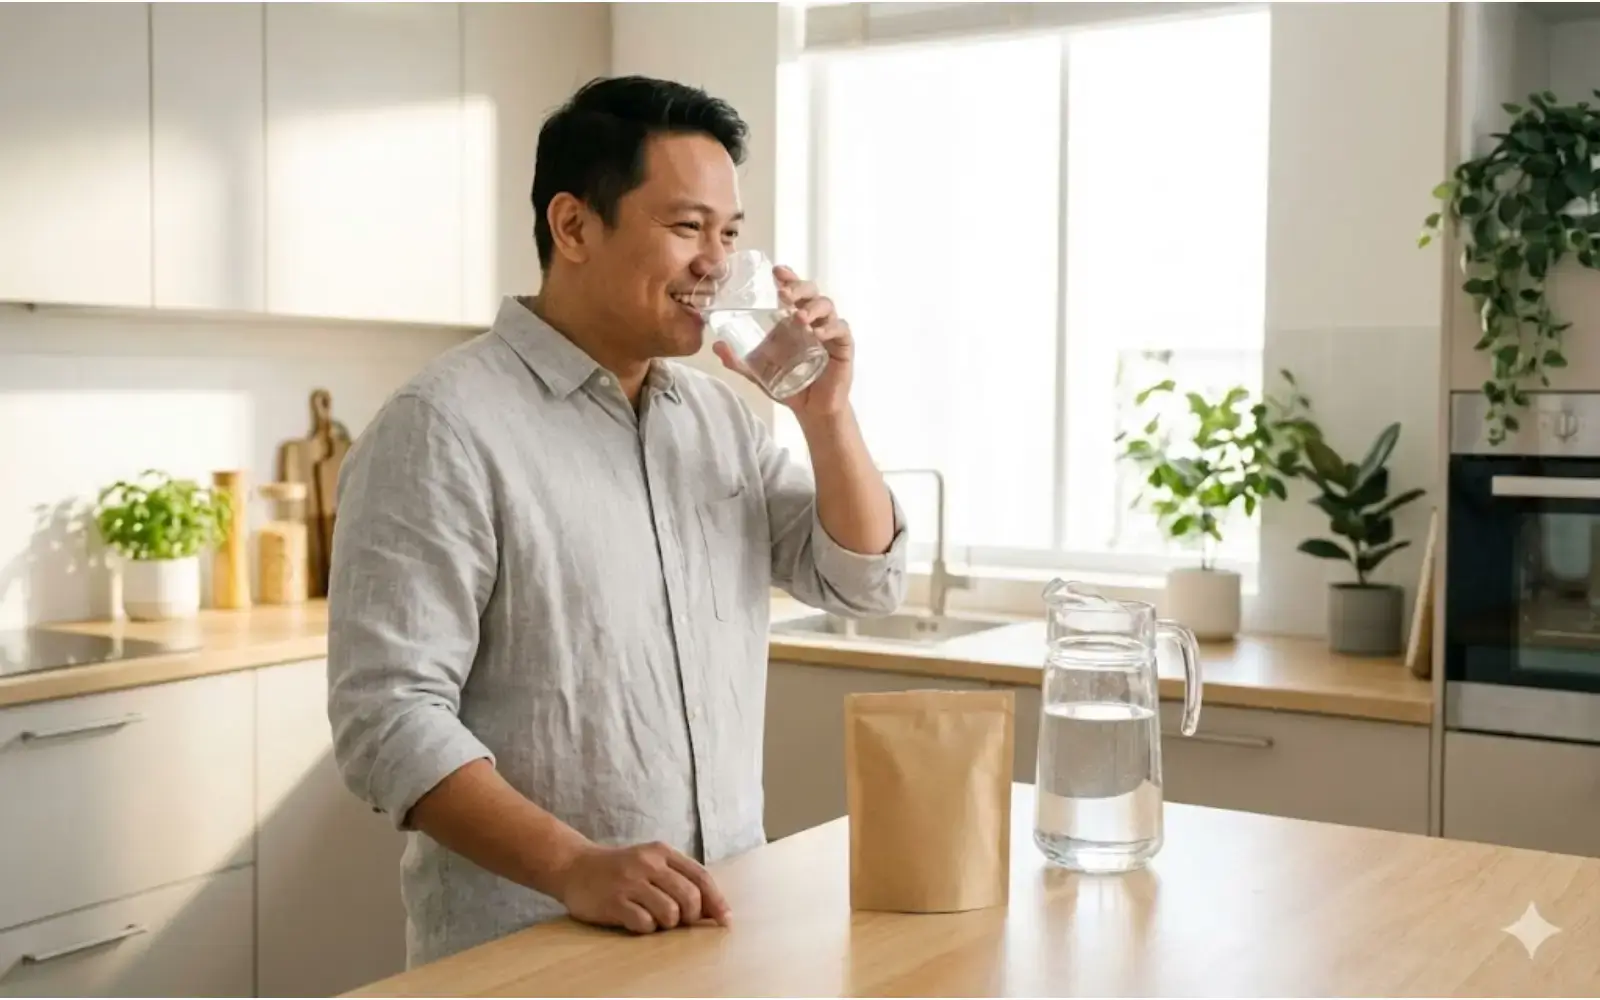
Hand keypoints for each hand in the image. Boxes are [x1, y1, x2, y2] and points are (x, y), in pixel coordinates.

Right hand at [553, 841, 732, 933]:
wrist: (574, 866)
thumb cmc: (620, 869)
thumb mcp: (651, 862)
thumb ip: (679, 878)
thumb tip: (713, 909)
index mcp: (662, 852)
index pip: (700, 877)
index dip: (716, 901)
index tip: (725, 920)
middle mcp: (648, 864)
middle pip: (690, 898)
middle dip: (691, 916)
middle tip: (679, 920)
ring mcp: (630, 882)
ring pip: (670, 913)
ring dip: (667, 923)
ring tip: (653, 917)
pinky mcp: (614, 901)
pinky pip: (645, 924)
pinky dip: (646, 928)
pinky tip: (635, 920)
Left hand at [712, 265, 852, 420]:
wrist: (812, 409)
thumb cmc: (789, 385)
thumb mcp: (758, 372)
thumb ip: (738, 361)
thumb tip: (715, 345)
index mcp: (793, 318)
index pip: (793, 290)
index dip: (787, 277)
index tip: (776, 271)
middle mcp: (813, 319)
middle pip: (811, 291)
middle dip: (799, 287)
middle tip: (784, 294)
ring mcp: (829, 330)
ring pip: (827, 305)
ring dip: (813, 307)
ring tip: (799, 317)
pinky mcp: (843, 346)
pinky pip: (840, 329)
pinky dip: (830, 328)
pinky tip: (818, 334)